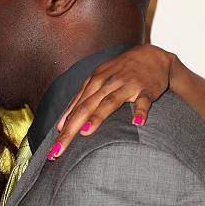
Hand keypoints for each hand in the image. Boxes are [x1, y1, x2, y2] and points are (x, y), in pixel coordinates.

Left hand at [47, 44, 174, 159]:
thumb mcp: (97, 81)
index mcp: (94, 82)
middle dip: (71, 129)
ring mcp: (127, 85)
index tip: (53, 150)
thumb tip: (61, 125)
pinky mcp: (147, 89)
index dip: (63, 128)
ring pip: (110, 102)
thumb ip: (80, 102)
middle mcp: (108, 83)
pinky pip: (144, 101)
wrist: (152, 55)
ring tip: (85, 132)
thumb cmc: (120, 72)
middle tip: (59, 150)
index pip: (75, 108)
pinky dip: (141, 111)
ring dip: (98, 116)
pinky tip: (137, 123)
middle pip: (86, 107)